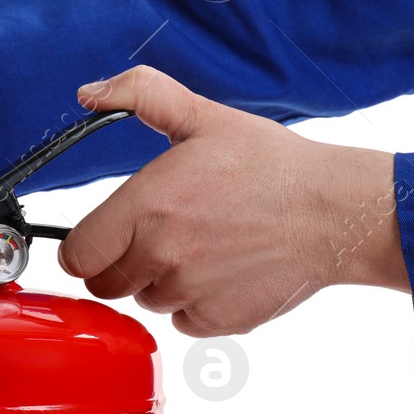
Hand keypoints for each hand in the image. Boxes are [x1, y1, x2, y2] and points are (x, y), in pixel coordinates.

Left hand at [57, 66, 407, 335]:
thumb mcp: (203, 116)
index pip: (76, 256)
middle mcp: (162, 255)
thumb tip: (90, 92)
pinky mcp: (219, 320)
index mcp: (146, 208)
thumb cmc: (272, 166)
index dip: (83, 248)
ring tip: (198, 248)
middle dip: (118, 264)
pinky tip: (220, 271)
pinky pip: (182, 321)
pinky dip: (194, 303)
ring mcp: (190, 292)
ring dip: (158, 282)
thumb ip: (142, 96)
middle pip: (104, 284)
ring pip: (145, 300)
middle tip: (155, 238)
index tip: (100, 238)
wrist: (337, 211)